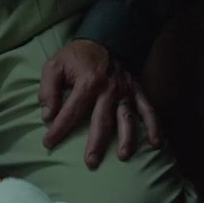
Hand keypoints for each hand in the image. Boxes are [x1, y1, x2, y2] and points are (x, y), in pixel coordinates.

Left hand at [39, 39, 160, 167]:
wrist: (104, 39)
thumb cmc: (76, 57)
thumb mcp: (54, 65)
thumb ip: (48, 89)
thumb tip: (47, 115)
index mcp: (87, 82)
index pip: (71, 111)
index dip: (58, 129)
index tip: (48, 143)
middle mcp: (108, 89)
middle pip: (102, 120)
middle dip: (96, 143)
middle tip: (90, 163)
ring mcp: (125, 91)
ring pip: (127, 117)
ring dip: (127, 138)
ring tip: (124, 156)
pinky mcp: (137, 91)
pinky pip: (148, 110)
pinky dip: (154, 126)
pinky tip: (156, 144)